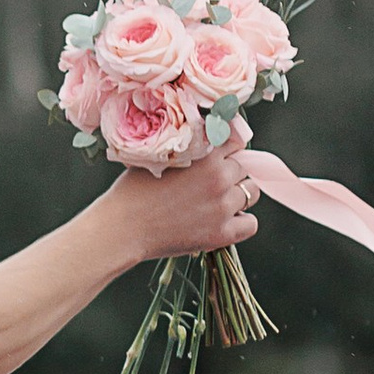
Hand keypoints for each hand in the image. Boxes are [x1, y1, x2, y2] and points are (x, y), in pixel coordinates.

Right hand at [112, 142, 261, 267]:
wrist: (121, 228)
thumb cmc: (132, 192)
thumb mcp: (158, 156)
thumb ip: (188, 148)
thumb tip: (204, 141)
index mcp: (205, 153)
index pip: (237, 140)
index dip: (228, 149)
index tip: (219, 157)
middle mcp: (219, 177)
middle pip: (244, 167)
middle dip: (230, 173)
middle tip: (209, 184)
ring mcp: (223, 206)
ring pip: (251, 193)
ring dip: (238, 196)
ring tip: (215, 203)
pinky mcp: (222, 233)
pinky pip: (250, 224)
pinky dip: (241, 222)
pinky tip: (223, 221)